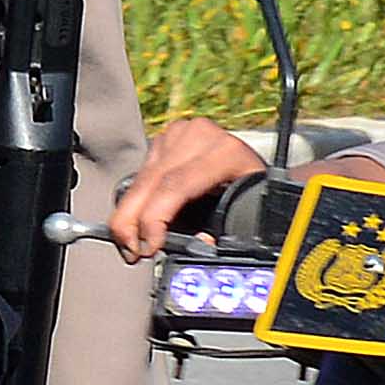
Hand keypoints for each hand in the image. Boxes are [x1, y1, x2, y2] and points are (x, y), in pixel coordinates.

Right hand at [120, 118, 263, 256]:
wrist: (251, 162)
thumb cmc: (254, 187)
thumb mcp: (251, 208)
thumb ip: (226, 231)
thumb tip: (200, 244)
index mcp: (225, 152)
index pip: (176, 185)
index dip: (155, 218)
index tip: (148, 246)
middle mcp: (199, 137)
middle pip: (150, 181)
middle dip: (131, 221)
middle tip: (129, 250)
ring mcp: (179, 134)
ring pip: (141, 178)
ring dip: (129, 213)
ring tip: (131, 242)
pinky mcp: (166, 139)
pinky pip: (142, 173)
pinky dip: (136, 200)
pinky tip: (137, 220)